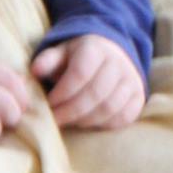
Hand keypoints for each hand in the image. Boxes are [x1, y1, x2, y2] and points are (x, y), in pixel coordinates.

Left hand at [31, 35, 145, 130]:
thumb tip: (34, 71)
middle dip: (70, 111)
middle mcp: (118, 62)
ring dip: (85, 120)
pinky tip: (89, 122)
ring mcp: (131, 79)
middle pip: (95, 93)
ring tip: (70, 121)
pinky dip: (104, 124)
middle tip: (54, 120)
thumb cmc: (78, 58)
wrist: (111, 53)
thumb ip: (47, 61)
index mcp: (96, 48)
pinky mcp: (138, 96)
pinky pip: (123, 117)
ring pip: (109, 107)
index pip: (79, 74)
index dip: (61, 93)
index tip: (47, 104)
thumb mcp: (61, 53)